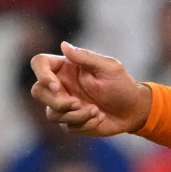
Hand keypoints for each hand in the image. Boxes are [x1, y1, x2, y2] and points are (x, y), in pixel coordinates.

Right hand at [29, 43, 150, 136]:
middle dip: (57, 101)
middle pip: (38, 91)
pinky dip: (84, 123)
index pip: (40, 63)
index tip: (57, 87)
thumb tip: (64, 45)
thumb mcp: (109, 68)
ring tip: (96, 111)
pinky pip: (65, 126)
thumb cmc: (122, 85)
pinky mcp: (69, 120)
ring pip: (52, 113)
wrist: (132, 110)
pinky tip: (99, 118)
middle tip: (77, 103)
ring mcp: (63, 104)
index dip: (41, 74)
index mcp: (67, 68)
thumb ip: (86, 57)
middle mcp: (61, 85)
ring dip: (76, 115)